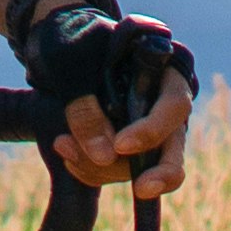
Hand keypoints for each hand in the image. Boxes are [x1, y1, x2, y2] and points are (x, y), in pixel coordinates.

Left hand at [0, 0, 199, 186]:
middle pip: (174, 146)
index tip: (121, 146)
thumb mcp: (73, 64)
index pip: (173, 106)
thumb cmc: (70, 40)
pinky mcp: (126, 145)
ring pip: (142, 165)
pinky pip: (118, 169)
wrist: (57, 41)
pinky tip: (68, 154)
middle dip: (159, 173)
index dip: (152, 130)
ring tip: (63, 146)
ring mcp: (148, 125)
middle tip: (142, 190)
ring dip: (102, 167)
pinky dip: (92, 169)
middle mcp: (164, 101)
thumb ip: (86, 107)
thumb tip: (105, 156)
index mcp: (164, 68)